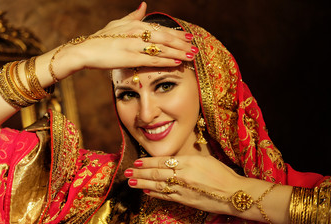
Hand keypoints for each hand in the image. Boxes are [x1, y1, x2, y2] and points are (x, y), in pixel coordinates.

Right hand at [54, 2, 196, 76]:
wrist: (85, 51)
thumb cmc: (100, 38)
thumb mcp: (117, 23)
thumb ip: (133, 15)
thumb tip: (144, 5)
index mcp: (135, 25)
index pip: (161, 29)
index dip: (177, 34)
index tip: (189, 37)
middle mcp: (137, 33)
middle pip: (165, 38)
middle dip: (182, 44)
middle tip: (196, 49)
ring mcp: (134, 46)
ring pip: (162, 49)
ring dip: (179, 53)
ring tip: (191, 57)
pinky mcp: (130, 58)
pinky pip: (152, 60)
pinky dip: (166, 61)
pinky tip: (177, 63)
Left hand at [124, 155, 242, 213]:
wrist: (234, 193)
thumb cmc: (222, 174)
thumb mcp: (205, 159)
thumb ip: (188, 159)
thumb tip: (173, 159)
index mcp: (188, 162)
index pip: (162, 161)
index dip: (147, 161)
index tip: (137, 161)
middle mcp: (183, 175)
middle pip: (156, 173)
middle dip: (140, 172)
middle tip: (127, 171)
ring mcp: (183, 189)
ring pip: (158, 185)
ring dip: (142, 183)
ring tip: (131, 181)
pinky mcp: (185, 201)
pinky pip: (166, 196)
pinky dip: (154, 194)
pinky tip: (145, 192)